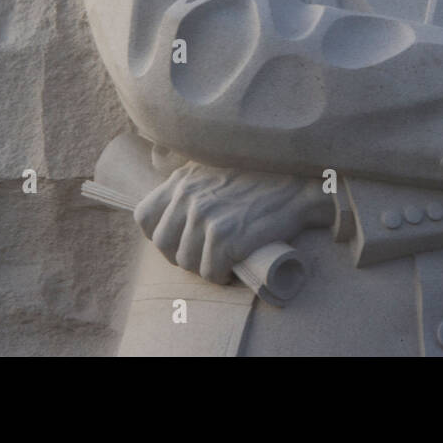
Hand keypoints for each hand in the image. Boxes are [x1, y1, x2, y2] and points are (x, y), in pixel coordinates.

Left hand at [133, 162, 333, 283]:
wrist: (298, 186)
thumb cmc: (261, 179)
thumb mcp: (214, 166)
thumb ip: (189, 180)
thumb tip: (166, 192)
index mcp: (183, 180)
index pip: (144, 215)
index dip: (159, 234)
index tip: (178, 240)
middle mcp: (189, 196)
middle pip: (163, 244)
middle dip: (180, 255)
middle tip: (204, 257)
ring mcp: (206, 216)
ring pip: (186, 261)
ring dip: (203, 267)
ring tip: (222, 262)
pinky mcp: (225, 237)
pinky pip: (210, 271)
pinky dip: (220, 276)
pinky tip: (232, 269)